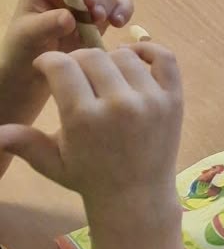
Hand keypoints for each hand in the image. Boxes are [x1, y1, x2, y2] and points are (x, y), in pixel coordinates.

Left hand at [0, 0, 132, 130]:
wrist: (33, 71)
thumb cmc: (23, 47)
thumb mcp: (28, 36)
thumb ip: (46, 24)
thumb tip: (69, 18)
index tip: (86, 1)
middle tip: (96, 15)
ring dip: (109, 6)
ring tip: (107, 22)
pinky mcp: (103, 12)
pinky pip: (120, 5)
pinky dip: (124, 11)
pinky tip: (119, 24)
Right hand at [0, 43, 182, 231]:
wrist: (136, 198)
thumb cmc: (90, 178)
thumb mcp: (52, 162)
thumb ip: (24, 142)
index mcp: (84, 118)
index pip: (61, 66)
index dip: (48, 62)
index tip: (46, 67)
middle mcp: (118, 105)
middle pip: (91, 56)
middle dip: (75, 61)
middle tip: (74, 74)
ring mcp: (150, 100)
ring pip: (124, 55)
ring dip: (108, 59)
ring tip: (101, 74)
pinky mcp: (174, 100)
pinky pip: (164, 58)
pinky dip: (149, 50)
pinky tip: (133, 57)